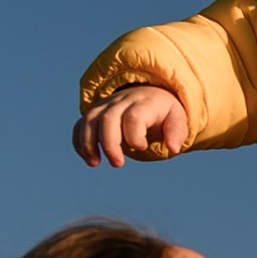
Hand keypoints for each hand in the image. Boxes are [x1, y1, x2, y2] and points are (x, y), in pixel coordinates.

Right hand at [73, 84, 189, 167]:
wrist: (149, 93)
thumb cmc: (164, 112)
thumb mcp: (177, 118)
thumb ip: (177, 132)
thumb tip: (173, 148)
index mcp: (144, 103)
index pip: (134, 117)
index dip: (135, 136)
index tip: (142, 147)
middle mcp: (122, 102)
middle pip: (108, 119)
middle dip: (109, 144)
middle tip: (117, 164)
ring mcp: (106, 106)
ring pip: (89, 120)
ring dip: (88, 143)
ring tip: (94, 163)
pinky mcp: (96, 113)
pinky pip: (81, 124)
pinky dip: (79, 141)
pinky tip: (88, 158)